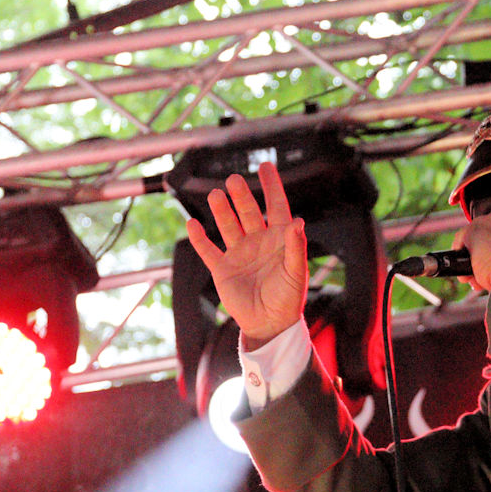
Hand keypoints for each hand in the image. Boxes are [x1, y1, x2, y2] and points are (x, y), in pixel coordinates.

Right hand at [184, 161, 307, 348]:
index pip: (276, 206)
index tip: (266, 166)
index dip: (272, 186)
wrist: (270, 325)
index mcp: (279, 240)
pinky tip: (192, 224)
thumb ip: (296, 247)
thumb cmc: (288, 299)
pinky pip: (208, 250)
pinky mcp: (223, 269)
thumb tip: (298, 222)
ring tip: (215, 195)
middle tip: (233, 179)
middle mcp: (258, 242)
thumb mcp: (296, 272)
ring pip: (228, 225)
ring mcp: (239, 254)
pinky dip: (199, 238)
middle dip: (241, 196)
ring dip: (221, 210)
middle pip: (249, 212)